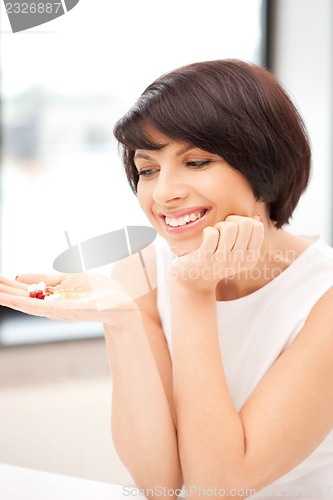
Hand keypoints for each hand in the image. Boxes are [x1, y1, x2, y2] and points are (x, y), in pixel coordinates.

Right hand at [0, 272, 138, 323]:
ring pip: (27, 305)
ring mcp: (57, 310)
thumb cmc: (97, 290)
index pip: (23, 292)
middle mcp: (50, 306)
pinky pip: (44, 307)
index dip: (7, 286)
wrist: (120, 302)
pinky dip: (28, 303)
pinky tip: (14, 300)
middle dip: (3, 292)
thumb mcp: (67, 278)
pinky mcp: (67, 312)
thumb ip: (45, 278)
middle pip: (20, 299)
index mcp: (50, 298)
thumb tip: (19, 276)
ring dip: (9, 298)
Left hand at [168, 215, 263, 293]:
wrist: (194, 279)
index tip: (234, 228)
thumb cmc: (217, 258)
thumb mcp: (236, 249)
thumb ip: (248, 234)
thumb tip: (256, 217)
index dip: (243, 220)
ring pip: (230, 227)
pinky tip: (205, 238)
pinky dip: (208, 230)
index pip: (256, 227)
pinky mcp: (205, 259)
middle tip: (222, 230)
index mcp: (250, 258)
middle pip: (245, 224)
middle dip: (232, 220)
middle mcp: (239, 262)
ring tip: (215, 233)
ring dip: (220, 225)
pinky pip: (212, 234)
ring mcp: (222, 261)